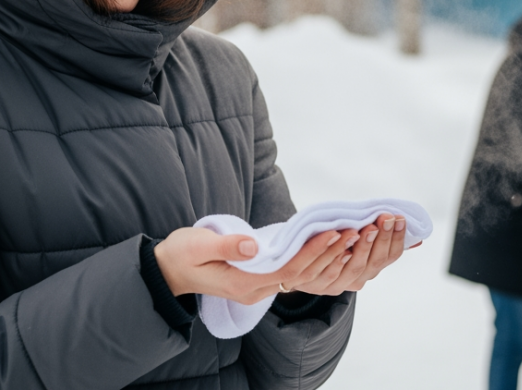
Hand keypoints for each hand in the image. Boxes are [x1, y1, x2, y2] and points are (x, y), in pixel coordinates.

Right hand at [154, 227, 352, 304]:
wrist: (167, 270)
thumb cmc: (181, 254)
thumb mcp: (198, 246)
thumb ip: (226, 246)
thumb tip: (254, 246)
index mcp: (242, 283)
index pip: (287, 269)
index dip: (311, 252)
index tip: (332, 233)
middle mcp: (255, 290)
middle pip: (299, 275)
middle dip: (327, 253)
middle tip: (353, 232)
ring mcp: (257, 288)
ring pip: (298, 276)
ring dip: (325, 257)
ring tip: (350, 236)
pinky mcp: (258, 280)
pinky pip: (291, 273)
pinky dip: (311, 260)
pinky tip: (329, 246)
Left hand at [295, 213, 415, 295]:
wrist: (290, 271)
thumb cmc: (329, 249)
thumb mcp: (358, 245)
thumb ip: (382, 241)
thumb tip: (418, 239)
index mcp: (368, 270)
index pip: (390, 257)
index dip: (396, 239)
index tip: (398, 218)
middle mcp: (355, 281)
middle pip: (375, 262)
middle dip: (382, 238)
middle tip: (384, 217)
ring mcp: (335, 284)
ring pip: (353, 267)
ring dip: (361, 246)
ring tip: (364, 227)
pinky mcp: (312, 281)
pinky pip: (325, 267)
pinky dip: (332, 250)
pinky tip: (336, 235)